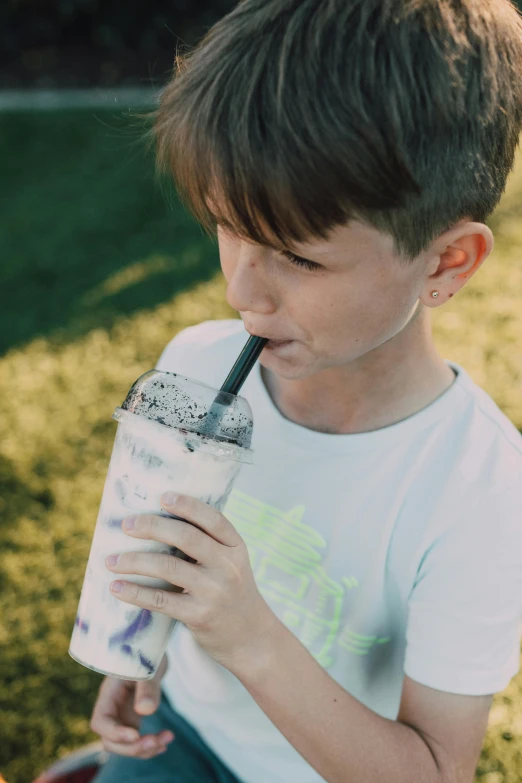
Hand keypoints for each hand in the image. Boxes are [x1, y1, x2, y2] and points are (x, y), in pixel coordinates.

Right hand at [89, 653, 173, 758]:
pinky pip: (136, 741)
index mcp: (109, 693)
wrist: (153, 650)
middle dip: (132, 747)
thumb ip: (147, 687)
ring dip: (144, 749)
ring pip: (124, 745)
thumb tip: (145, 711)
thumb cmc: (148, 653)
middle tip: (157, 741)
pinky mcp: (132, 720)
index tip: (137, 734)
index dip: (115, 733)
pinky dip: (150, 746)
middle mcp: (112, 708)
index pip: (101, 722)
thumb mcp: (149, 667)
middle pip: (110, 740)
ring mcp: (121, 716)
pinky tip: (166, 741)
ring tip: (167, 739)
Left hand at [105, 492, 279, 670]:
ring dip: (134, 561)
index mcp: (236, 547)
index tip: (162, 496)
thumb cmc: (232, 593)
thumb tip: (158, 523)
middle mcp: (228, 566)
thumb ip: (208, 545)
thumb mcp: (231, 564)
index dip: (188, 506)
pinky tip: (116, 587)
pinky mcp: (199, 616)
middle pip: (186, 537)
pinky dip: (134, 592)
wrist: (251, 638)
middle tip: (126, 525)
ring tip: (110, 560)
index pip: (213, 519)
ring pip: (167, 567)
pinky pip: (160, 600)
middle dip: (152, 527)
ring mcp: (214, 592)